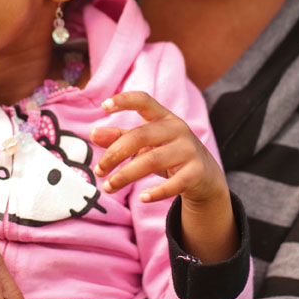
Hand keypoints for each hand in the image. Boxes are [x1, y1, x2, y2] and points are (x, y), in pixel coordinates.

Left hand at [91, 91, 227, 205]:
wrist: (205, 176)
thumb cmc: (168, 154)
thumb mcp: (145, 144)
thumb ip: (119, 138)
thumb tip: (93, 134)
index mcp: (164, 117)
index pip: (144, 101)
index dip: (124, 100)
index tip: (103, 106)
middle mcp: (178, 129)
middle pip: (140, 136)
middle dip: (114, 154)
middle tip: (98, 171)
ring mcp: (188, 150)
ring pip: (152, 160)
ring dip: (125, 176)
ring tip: (108, 187)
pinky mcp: (195, 173)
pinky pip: (173, 184)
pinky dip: (156, 192)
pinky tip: (142, 198)